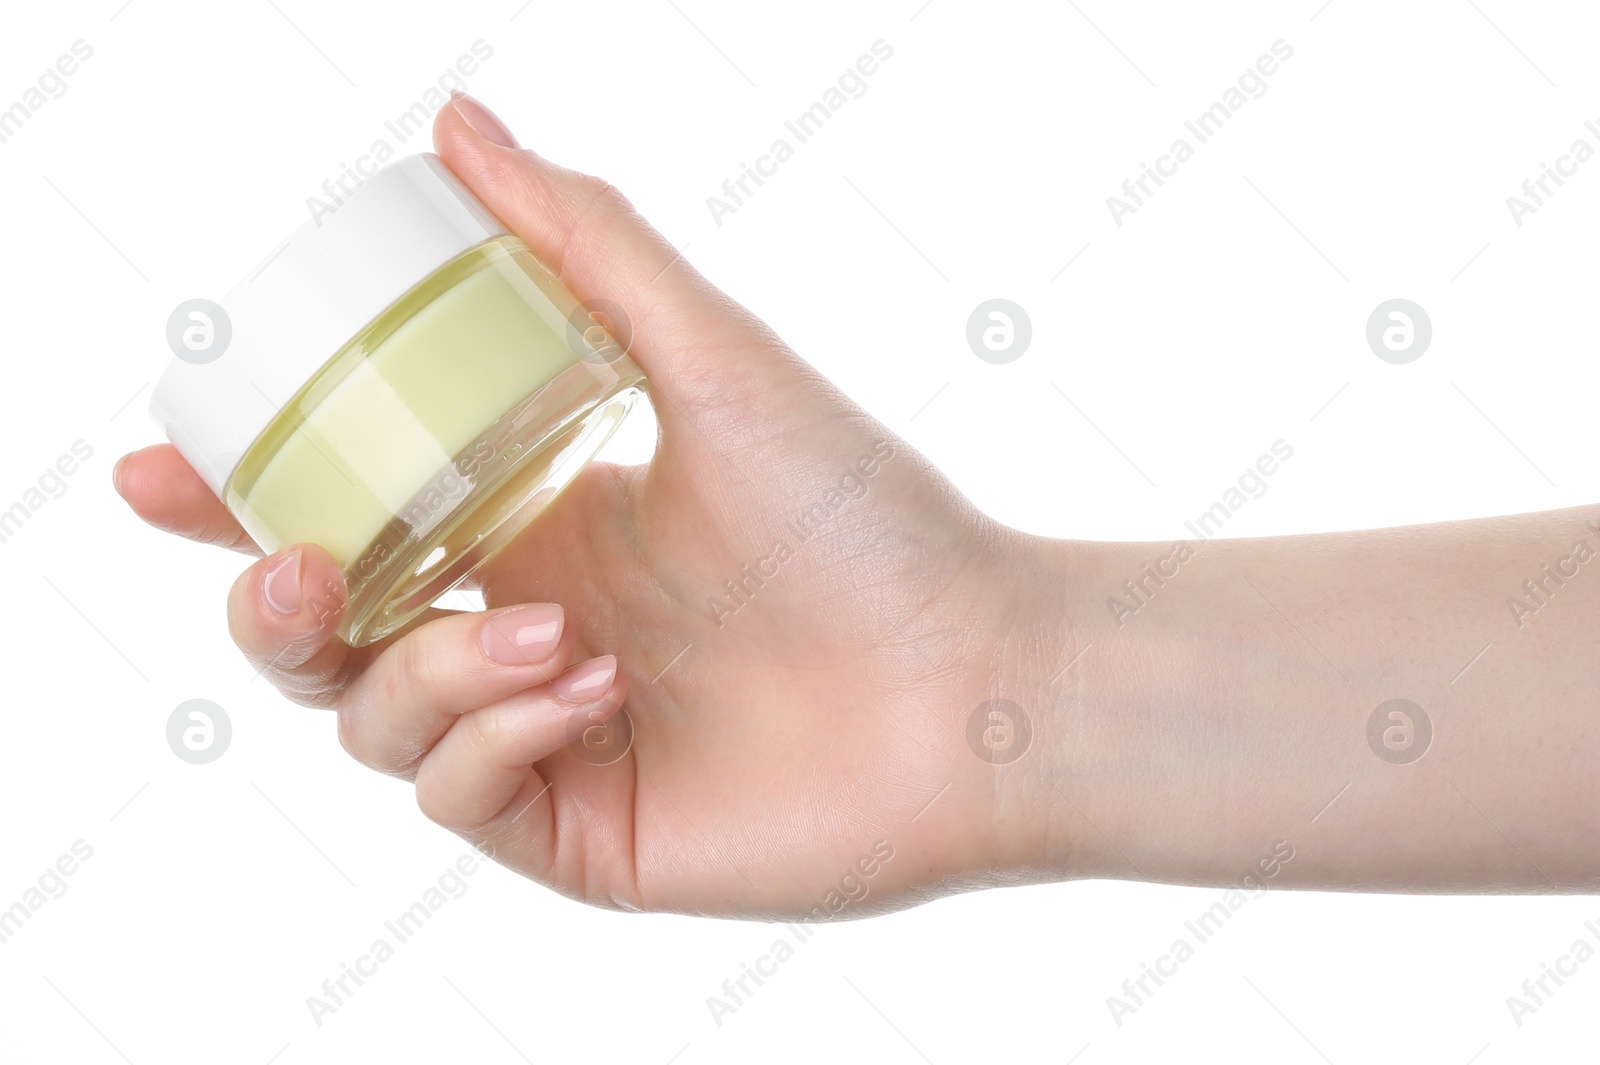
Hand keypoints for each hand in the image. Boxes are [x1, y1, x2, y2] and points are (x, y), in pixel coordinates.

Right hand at [114, 95, 1068, 919]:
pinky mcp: (575, 833)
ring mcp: (543, 740)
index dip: (232, 505)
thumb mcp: (710, 360)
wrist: (971, 678)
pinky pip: (455, 800)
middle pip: (322, 639)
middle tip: (297, 570)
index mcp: (537, 527)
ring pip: (375, 726)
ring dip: (436, 673)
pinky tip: (597, 700)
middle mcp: (526, 631)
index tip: (160, 472)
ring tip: (568, 639)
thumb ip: (583, 246)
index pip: (347, 518)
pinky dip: (494, 741)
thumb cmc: (861, 516)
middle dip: (272, 606)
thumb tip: (459, 125)